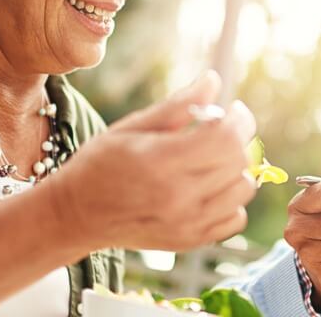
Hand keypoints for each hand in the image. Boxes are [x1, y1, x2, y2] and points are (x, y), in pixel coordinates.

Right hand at [51, 70, 257, 250]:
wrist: (77, 214)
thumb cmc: (100, 164)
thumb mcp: (133, 126)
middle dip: (238, 138)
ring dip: (237, 168)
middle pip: (238, 161)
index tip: (233, 109)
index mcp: (161, 162)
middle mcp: (178, 197)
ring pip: (243, 190)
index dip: (238, 119)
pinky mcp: (191, 240)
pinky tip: (211, 187)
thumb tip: (213, 79)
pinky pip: (235, 218)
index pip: (225, 138)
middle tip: (221, 130)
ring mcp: (187, 224)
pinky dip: (231, 200)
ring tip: (215, 158)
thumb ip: (177, 105)